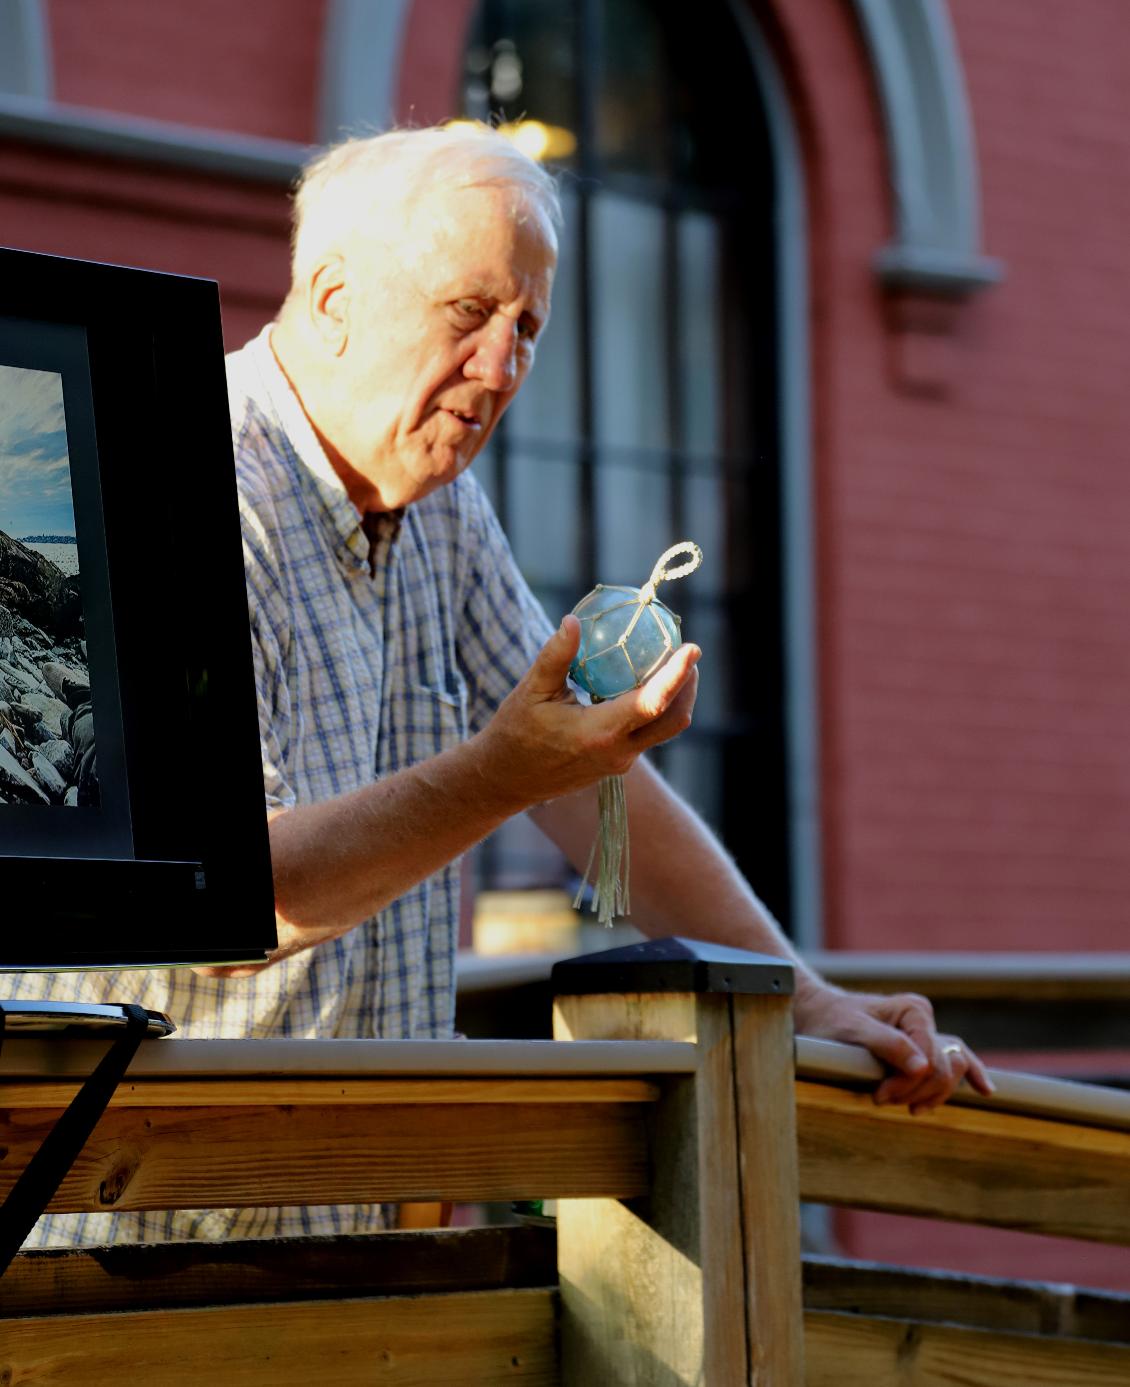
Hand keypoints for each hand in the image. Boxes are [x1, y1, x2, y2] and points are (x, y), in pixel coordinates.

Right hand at [473, 614, 699, 810]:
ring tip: (671, 663)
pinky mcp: (616, 764)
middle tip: (689, 652)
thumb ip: (555, 657)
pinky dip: (653, 709)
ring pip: (663, 730)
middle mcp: (617, 753)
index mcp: (598, 734)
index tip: (693, 649)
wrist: (505, 780)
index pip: (652, 703)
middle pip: (673, 721)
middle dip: (688, 686)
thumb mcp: (531, 691)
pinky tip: (643, 684)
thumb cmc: (515, 733)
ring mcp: (620, 763)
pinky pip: (646, 735)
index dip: (677, 675)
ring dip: (674, 698)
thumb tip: (574, 621)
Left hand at [795, 981, 994, 1112]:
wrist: (821, 1015)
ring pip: (952, 1070)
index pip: (930, 1058)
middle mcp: (926, 1019)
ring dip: (932, 1094)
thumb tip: (922, 1067)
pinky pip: (958, 1060)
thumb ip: (887, 1045)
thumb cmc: (833, 1021)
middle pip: (945, 1068)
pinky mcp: (925, 1047)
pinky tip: (986, 1091)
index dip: (909, 1083)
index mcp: (914, 1010)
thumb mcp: (853, 1030)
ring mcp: (928, 1033)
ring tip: (906, 1105)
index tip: (879, 1095)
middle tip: (882, 1099)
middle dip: (917, 1091)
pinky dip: (972, 1074)